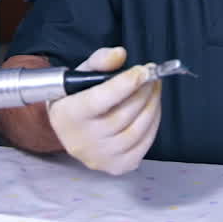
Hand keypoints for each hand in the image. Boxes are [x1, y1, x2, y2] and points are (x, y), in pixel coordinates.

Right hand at [47, 47, 161, 174]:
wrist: (69, 128)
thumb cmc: (77, 97)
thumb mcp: (82, 73)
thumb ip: (100, 60)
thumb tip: (120, 54)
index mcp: (68, 115)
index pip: (99, 100)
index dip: (125, 84)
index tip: (144, 70)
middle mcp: (81, 141)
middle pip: (122, 115)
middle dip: (144, 92)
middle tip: (153, 76)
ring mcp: (99, 157)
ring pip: (136, 131)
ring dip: (152, 106)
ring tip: (154, 89)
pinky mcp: (115, 166)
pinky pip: (143, 146)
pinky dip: (153, 125)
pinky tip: (152, 109)